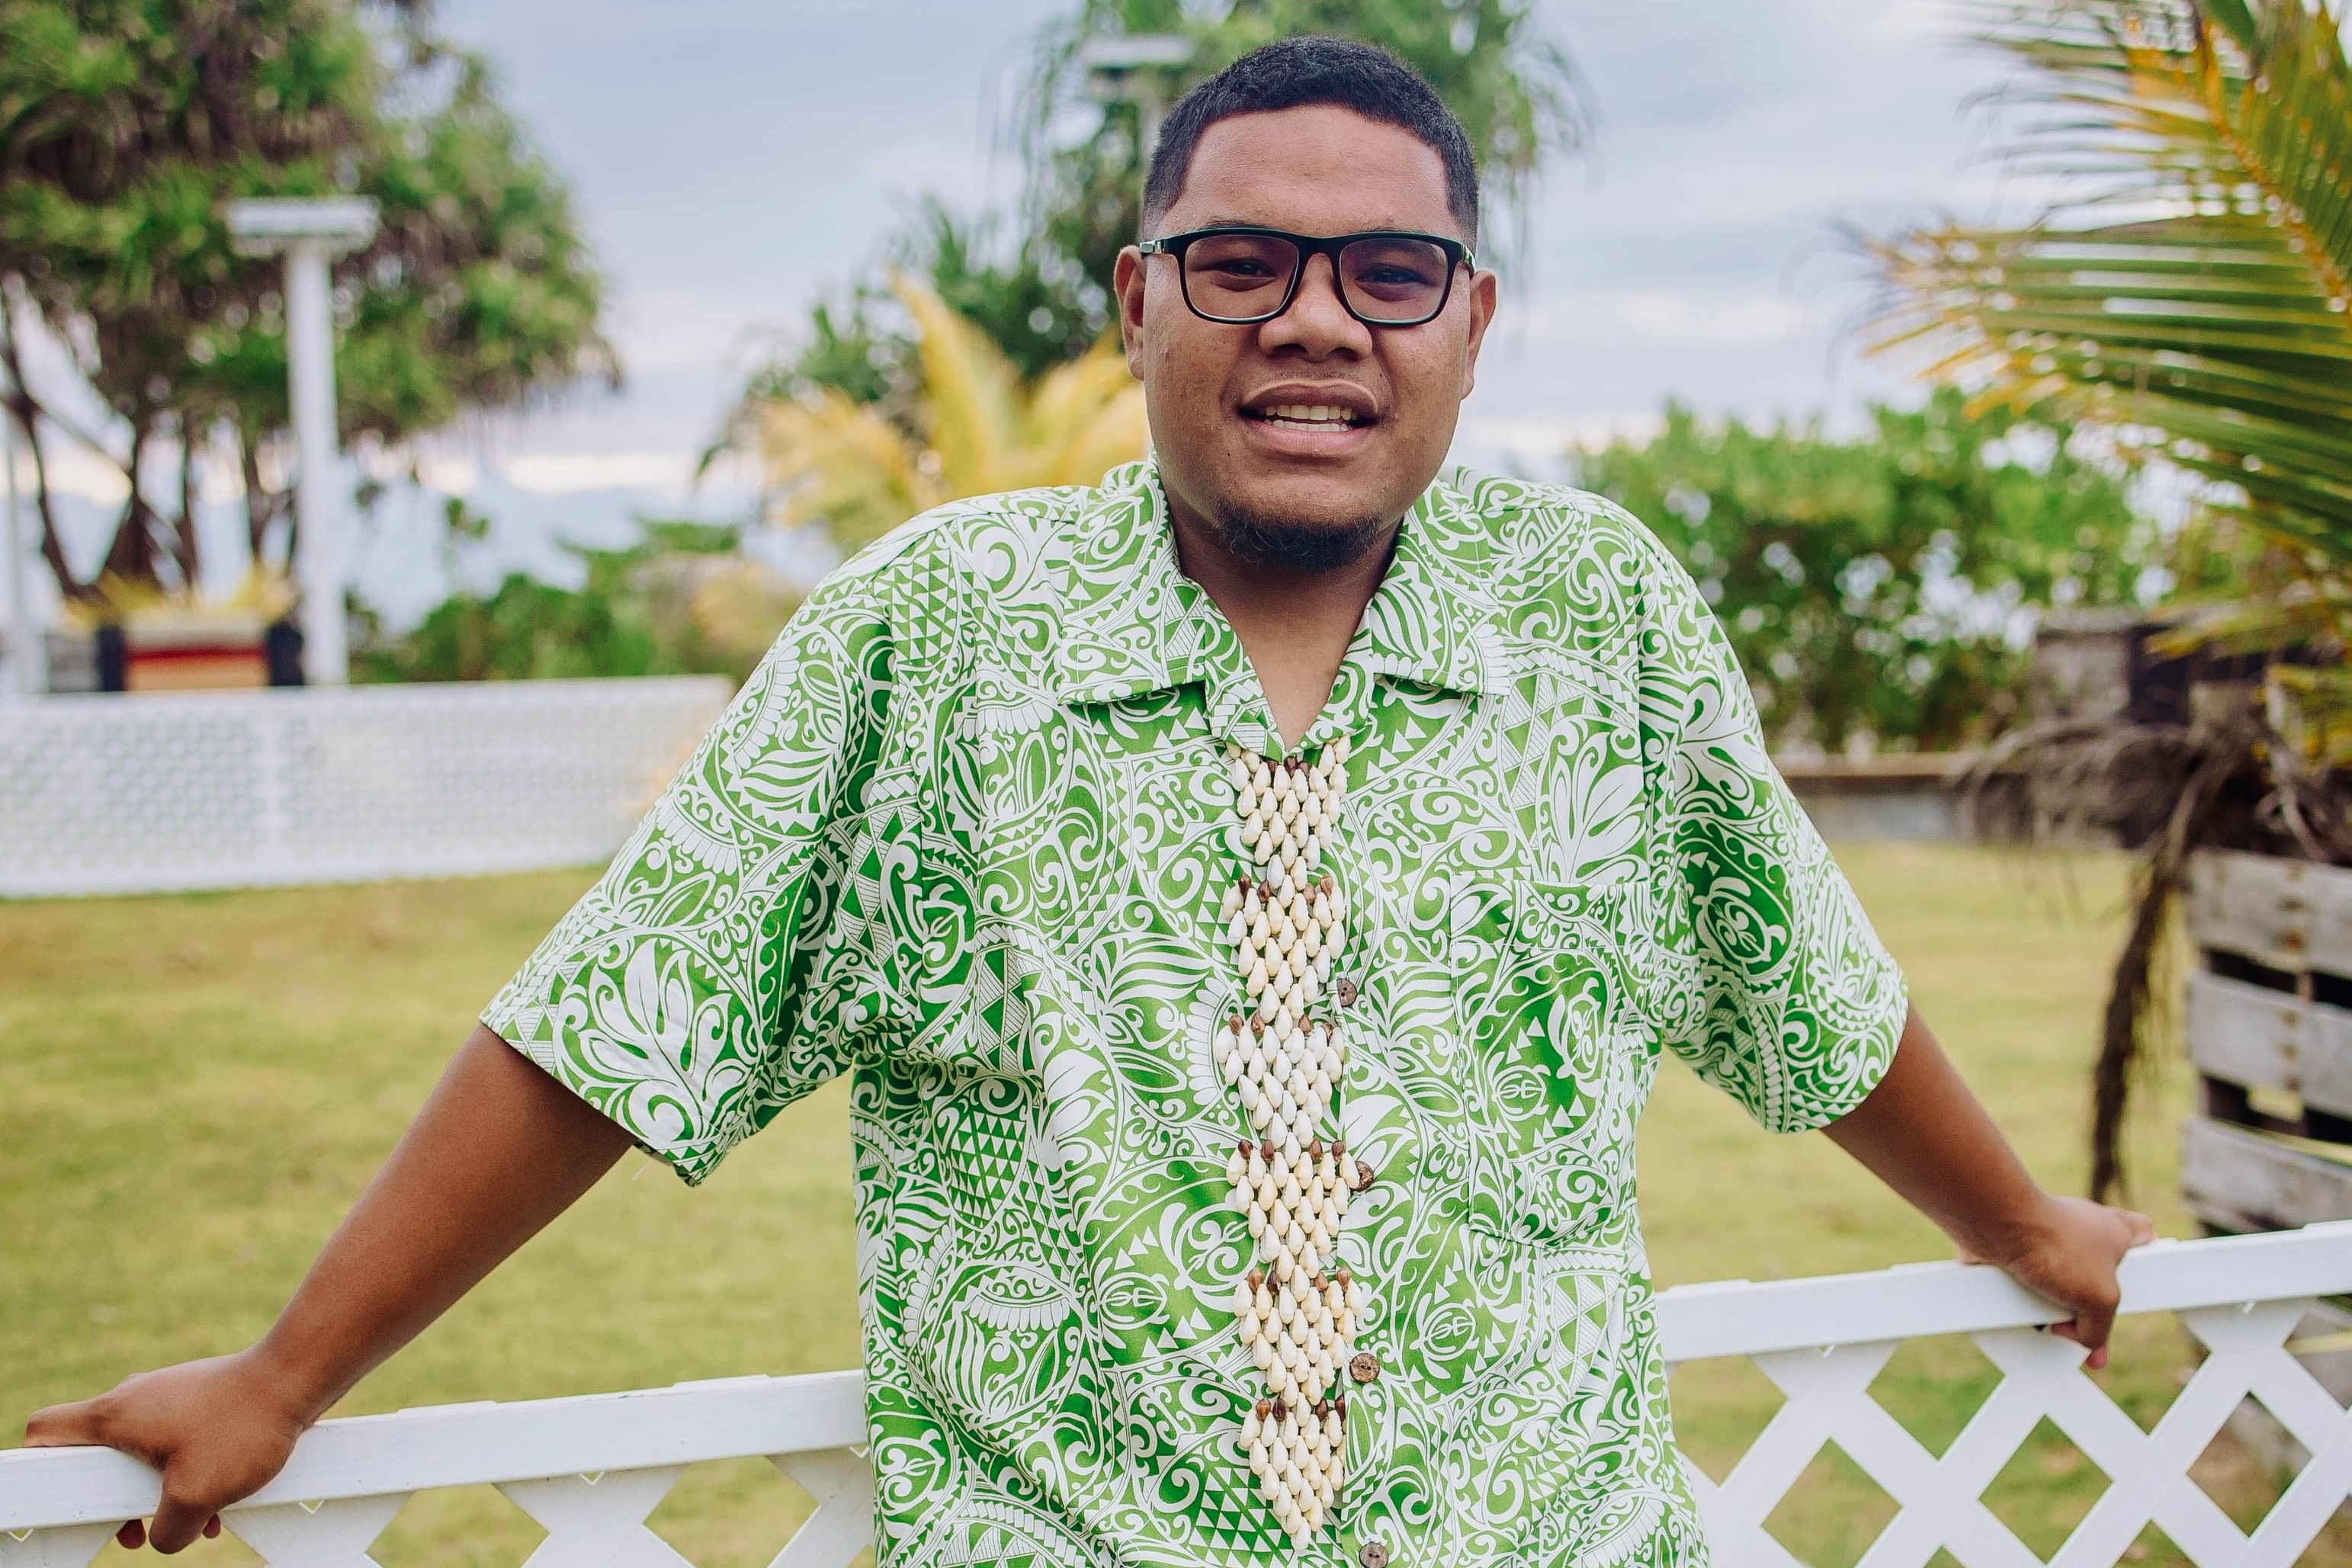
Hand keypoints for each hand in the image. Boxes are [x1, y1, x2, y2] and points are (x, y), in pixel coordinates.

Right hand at [24, 1349, 312, 1552]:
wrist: (298, 1378)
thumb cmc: (242, 1428)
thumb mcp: (193, 1498)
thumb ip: (163, 1531)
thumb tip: (163, 1537)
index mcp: (115, 1415)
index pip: (45, 1429)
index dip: (38, 1465)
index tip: (64, 1497)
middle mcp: (135, 1398)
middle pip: (97, 1456)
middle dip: (113, 1502)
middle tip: (133, 1531)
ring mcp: (168, 1394)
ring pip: (144, 1454)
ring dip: (160, 1492)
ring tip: (195, 1521)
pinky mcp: (200, 1399)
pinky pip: (178, 1443)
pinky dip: (191, 1473)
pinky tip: (225, 1500)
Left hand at [1961, 1193, 2158, 1369]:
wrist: (1997, 1227)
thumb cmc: (2056, 1245)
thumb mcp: (2102, 1299)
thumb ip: (2102, 1327)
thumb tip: (2083, 1342)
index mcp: (2117, 1229)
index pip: (2146, 1238)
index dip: (2146, 1262)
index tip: (2139, 1284)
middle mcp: (2084, 1230)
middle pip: (2099, 1275)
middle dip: (2091, 1304)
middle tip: (2087, 1326)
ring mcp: (2049, 1239)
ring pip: (2060, 1284)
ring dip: (2054, 1307)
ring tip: (2049, 1323)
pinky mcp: (2018, 1249)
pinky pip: (2027, 1285)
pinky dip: (2025, 1303)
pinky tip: (2022, 1316)